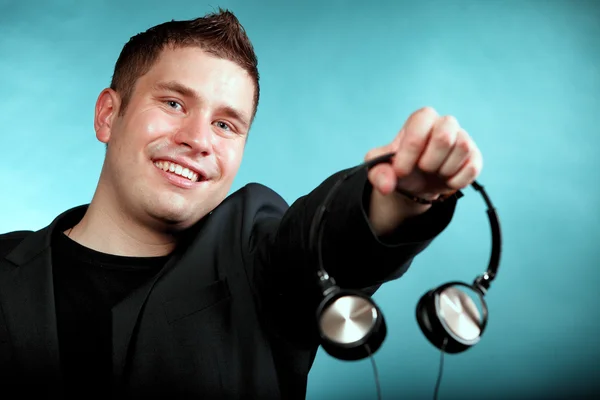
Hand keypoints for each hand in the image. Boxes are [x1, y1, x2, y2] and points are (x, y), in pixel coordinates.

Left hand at [365, 107, 482, 234]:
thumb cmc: (399, 167)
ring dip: (444, 170)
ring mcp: (463, 138)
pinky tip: (446, 180)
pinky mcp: (475, 156)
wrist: (416, 184)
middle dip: (429, 161)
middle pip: (444, 136)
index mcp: (421, 119)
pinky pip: (472, 167)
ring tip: (434, 172)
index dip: (409, 153)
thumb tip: (387, 186)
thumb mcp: (380, 169)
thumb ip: (378, 174)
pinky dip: (456, 180)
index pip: (420, 127)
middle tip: (422, 169)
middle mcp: (445, 123)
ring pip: (462, 149)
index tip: (400, 171)